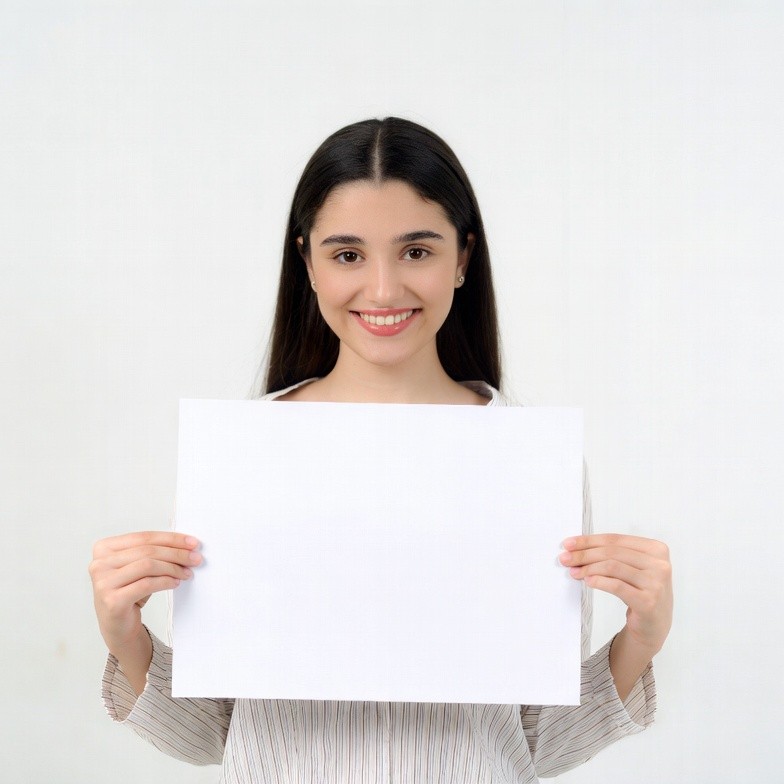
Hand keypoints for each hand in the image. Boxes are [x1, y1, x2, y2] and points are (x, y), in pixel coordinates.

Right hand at [89, 531, 201, 654]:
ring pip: (148, 565)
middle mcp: (99, 564)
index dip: (171, 538)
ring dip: (173, 568)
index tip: (193, 542)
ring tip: (187, 572)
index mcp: (104, 548)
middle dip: (176, 553)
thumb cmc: (130, 592)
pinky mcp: (112, 600)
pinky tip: (176, 583)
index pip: (143, 537)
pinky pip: (146, 584)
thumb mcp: (139, 567)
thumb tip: (187, 545)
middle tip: (196, 558)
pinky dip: (165, 582)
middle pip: (147, 551)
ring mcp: (103, 582)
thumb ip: (154, 552)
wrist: (118, 626)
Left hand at [559, 533, 672, 655]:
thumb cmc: (639, 591)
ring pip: (612, 567)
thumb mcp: (631, 568)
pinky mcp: (648, 602)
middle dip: (584, 554)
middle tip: (565, 558)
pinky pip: (617, 586)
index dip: (589, 540)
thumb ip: (611, 555)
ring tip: (573, 572)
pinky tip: (587, 581)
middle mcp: (660, 564)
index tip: (568, 544)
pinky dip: (599, 581)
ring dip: (588, 568)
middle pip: (612, 552)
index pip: (615, 539)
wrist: (654, 625)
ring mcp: (656, 583)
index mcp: (656, 549)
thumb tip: (576, 548)